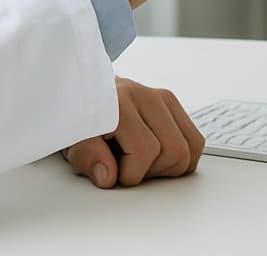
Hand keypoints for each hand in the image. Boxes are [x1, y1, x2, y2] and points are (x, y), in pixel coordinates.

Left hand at [64, 78, 204, 187]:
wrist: (83, 90)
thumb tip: (109, 175)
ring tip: (142, 162)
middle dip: (153, 172)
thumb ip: (86, 156)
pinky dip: (182, 156)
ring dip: (168, 166)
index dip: (131, 174)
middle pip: (174, 150)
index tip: (114, 175)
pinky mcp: (171, 104)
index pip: (145, 150)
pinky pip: (195, 140)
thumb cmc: (78, 116)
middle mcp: (145, 95)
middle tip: (129, 169)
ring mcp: (161, 98)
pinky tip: (158, 157)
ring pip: (190, 147)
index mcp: (118, 102)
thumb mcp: (70, 138)